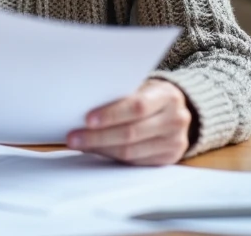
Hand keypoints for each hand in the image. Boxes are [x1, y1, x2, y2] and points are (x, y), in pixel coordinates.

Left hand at [66, 79, 191, 164]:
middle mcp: (175, 120)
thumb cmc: (149, 95)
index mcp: (167, 96)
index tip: (87, 119)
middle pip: (132, 133)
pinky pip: (135, 163)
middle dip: (98, 137)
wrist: (176, 110)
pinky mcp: (169, 158)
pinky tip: (96, 151)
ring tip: (80, 145)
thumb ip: (121, 95)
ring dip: (101, 149)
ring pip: (132, 152)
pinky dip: (112, 157)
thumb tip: (83, 108)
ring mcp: (175, 142)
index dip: (111, 114)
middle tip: (74, 138)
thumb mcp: (142, 87)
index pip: (137, 107)